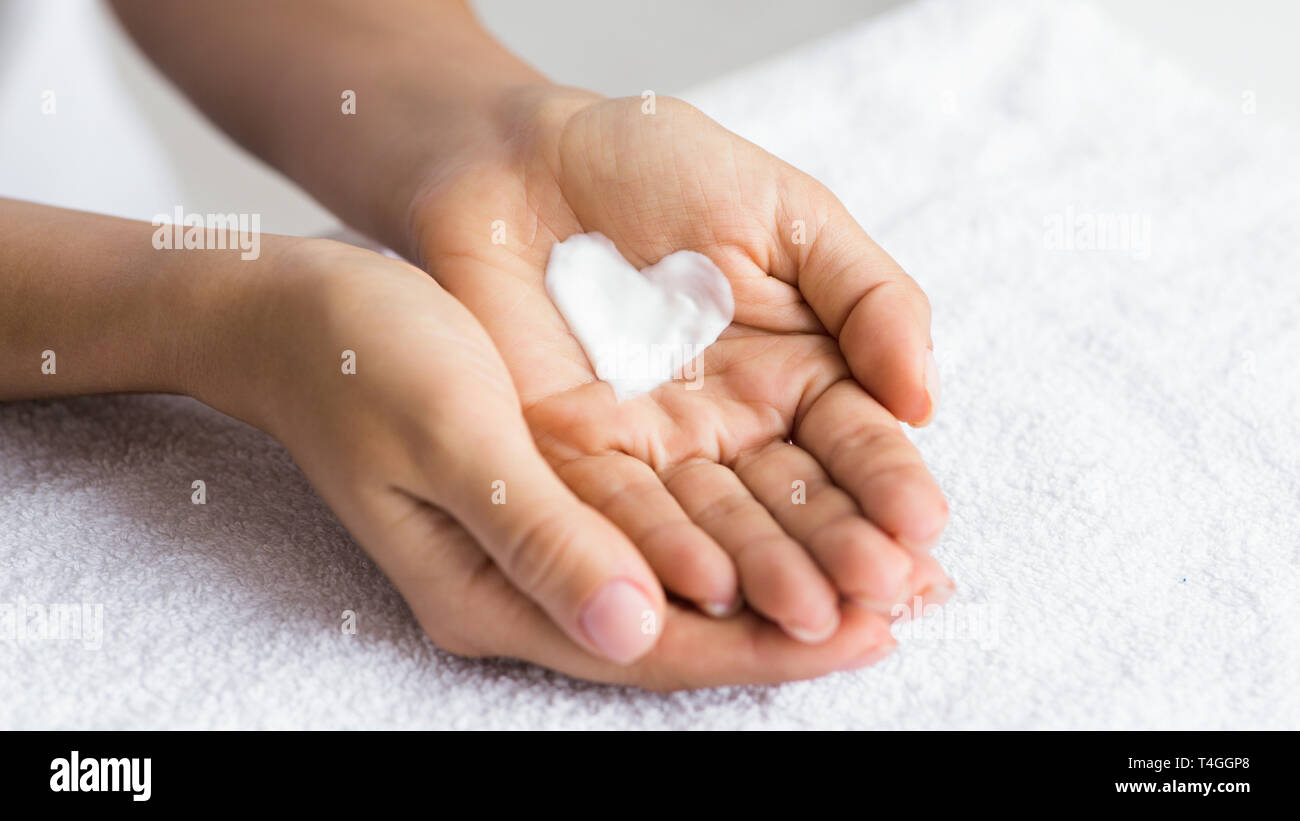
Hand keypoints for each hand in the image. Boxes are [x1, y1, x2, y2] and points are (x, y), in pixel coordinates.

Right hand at [201, 238, 897, 687]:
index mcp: (494, 592)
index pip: (656, 647)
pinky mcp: (558, 496)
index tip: (867, 630)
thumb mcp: (449, 436)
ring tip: (885, 566)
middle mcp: (529, 586)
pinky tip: (803, 512)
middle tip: (909, 601)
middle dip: (800, 622)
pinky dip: (742, 527)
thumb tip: (633, 626)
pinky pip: (668, 529)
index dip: (764, 646)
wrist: (299, 315)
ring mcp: (544, 545)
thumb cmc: (362, 362)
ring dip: (787, 577)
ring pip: (691, 583)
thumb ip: (537, 534)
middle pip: (688, 628)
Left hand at [407, 92, 951, 643]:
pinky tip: (712, 588)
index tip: (923, 527)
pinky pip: (623, 514)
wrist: (524, 156)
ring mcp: (656, 450)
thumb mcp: (789, 214)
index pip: (854, 444)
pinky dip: (665, 552)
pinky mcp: (574, 459)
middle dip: (838, 550)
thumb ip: (867, 295)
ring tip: (810, 613)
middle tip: (878, 593)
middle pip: (795, 504)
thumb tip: (923, 397)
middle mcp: (733, 428)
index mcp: (797, 373)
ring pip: (719, 526)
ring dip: (766, 574)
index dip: (888, 485)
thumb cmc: (660, 167)